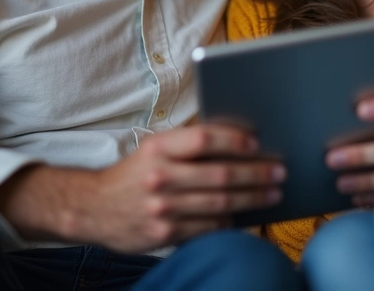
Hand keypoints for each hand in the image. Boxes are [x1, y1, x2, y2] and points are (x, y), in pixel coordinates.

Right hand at [0, 125, 284, 252]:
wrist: (93, 209)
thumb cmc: (134, 174)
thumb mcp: (154, 149)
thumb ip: (188, 145)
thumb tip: (239, 140)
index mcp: (158, 148)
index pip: (203, 139)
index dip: (234, 140)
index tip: (258, 142)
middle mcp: (160, 177)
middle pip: (220, 174)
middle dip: (256, 173)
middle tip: (279, 172)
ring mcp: (162, 208)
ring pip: (220, 203)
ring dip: (252, 198)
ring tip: (273, 193)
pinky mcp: (165, 233)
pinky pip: (208, 228)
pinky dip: (231, 222)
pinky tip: (247, 216)